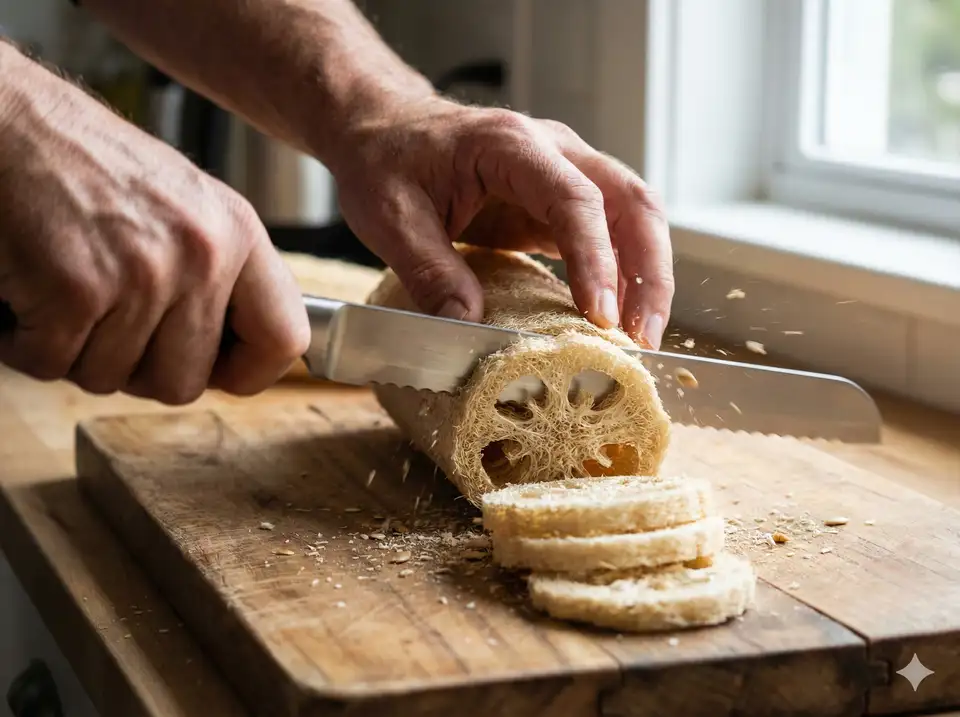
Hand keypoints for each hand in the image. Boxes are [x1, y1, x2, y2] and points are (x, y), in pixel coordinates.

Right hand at [0, 49, 308, 402]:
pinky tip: (28, 295)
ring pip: (113, 379)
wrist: (5, 119)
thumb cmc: (86, 164)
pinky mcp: (75, 290)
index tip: (215, 369)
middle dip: (137, 369)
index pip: (285, 339)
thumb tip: (234, 353)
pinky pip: (52, 365)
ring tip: (64, 293)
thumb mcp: (185, 206)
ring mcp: (142, 274)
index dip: (248, 371)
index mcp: (238, 233)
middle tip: (106, 325)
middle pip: (185, 383)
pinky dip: (26, 343)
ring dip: (75, 352)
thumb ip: (219, 275)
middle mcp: (203, 254)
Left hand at [330, 98, 672, 348]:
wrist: (383, 130)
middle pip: (630, 201)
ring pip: (632, 216)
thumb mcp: (391, 218)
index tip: (598, 315)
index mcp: (510, 145)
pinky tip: (615, 318)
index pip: (575, 198)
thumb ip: (430, 270)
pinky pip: (606, 235)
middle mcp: (551, 152)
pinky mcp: (555, 205)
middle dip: (647, 270)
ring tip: (640, 336)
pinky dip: (621, 276)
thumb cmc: (385, 160)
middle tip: (641, 335)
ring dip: (645, 275)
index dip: (594, 259)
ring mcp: (560, 175)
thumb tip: (468, 325)